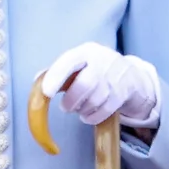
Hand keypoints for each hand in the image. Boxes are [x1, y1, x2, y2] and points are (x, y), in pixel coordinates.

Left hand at [41, 43, 161, 128]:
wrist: (131, 75)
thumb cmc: (96, 69)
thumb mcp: (79, 64)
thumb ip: (58, 72)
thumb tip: (37, 81)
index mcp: (86, 51)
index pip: (69, 61)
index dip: (56, 76)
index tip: (47, 92)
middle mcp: (102, 61)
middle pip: (84, 85)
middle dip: (71, 101)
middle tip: (65, 107)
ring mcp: (115, 77)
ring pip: (95, 100)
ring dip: (82, 110)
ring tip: (78, 109)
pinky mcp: (123, 93)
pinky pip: (104, 110)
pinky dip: (92, 117)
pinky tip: (88, 115)